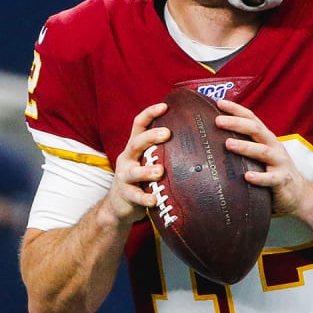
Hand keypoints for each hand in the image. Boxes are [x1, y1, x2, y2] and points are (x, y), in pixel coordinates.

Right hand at [102, 102, 169, 225]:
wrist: (117, 205)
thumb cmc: (140, 180)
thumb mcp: (146, 161)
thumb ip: (161, 152)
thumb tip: (195, 139)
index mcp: (134, 148)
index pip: (139, 125)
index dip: (150, 114)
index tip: (165, 106)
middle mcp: (127, 158)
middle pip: (136, 143)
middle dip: (150, 137)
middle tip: (167, 133)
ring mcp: (124, 177)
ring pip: (134, 171)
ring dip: (146, 171)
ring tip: (159, 171)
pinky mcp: (125, 195)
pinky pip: (135, 196)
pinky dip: (145, 199)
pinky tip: (154, 200)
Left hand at [216, 99, 308, 216]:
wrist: (299, 194)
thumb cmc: (272, 170)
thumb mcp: (259, 154)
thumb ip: (244, 144)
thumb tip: (213, 138)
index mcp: (265, 138)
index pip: (251, 118)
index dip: (236, 109)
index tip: (219, 102)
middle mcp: (273, 146)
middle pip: (255, 130)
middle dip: (236, 123)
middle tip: (218, 121)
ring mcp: (279, 162)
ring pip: (262, 152)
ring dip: (245, 147)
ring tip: (228, 144)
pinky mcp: (282, 180)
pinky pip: (271, 178)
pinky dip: (260, 177)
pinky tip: (247, 177)